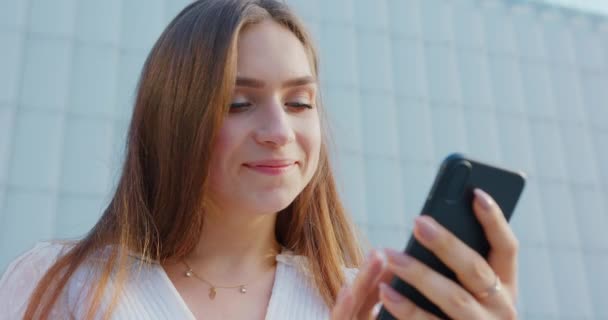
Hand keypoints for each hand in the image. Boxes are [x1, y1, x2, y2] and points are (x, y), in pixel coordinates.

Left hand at [331, 188, 518, 319]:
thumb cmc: (453, 310)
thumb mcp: (467, 288)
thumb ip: (457, 261)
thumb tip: (426, 225)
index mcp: (506, 286)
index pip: (507, 247)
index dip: (495, 220)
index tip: (476, 193)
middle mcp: (501, 309)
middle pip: (475, 270)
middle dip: (447, 244)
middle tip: (417, 222)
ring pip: (454, 299)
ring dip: (420, 274)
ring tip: (391, 255)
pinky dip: (406, 308)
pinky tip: (385, 291)